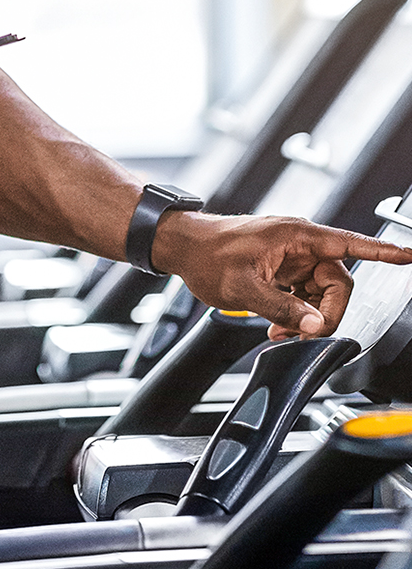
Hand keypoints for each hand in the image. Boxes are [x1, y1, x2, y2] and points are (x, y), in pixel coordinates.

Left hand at [151, 211, 411, 339]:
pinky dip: (296, 314)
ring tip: (280, 331)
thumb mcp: (243, 286)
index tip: (410, 254)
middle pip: (337, 283)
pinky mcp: (281, 270)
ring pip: (320, 294)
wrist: (179, 247)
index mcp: (296, 236)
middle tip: (303, 333)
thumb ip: (282, 307)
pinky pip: (302, 296)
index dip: (383, 252)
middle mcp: (298, 244)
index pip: (350, 244)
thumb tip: (315, 325)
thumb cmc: (205, 253)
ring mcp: (290, 258)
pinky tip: (277, 326)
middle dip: (326, 312)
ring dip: (308, 317)